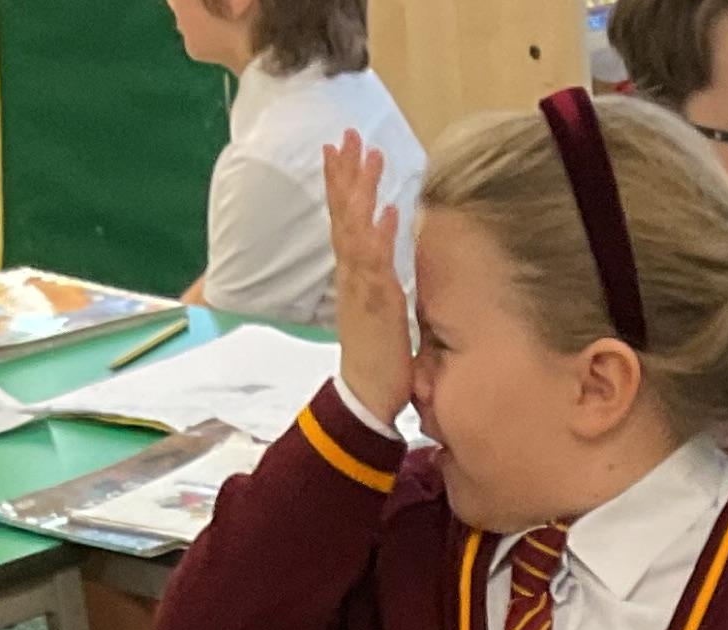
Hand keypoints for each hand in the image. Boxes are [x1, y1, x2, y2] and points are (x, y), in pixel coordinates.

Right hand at [321, 133, 414, 428]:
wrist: (366, 398)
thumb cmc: (374, 356)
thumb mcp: (377, 307)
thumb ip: (378, 273)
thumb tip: (383, 240)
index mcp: (353, 275)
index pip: (344, 220)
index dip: (342, 184)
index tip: (341, 149)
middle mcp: (353, 275)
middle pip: (344, 214)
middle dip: (346, 173)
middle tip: (347, 134)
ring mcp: (362, 287)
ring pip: (357, 229)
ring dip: (362, 191)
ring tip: (367, 155)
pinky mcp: (377, 304)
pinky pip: (376, 264)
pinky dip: (380, 236)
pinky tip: (386, 211)